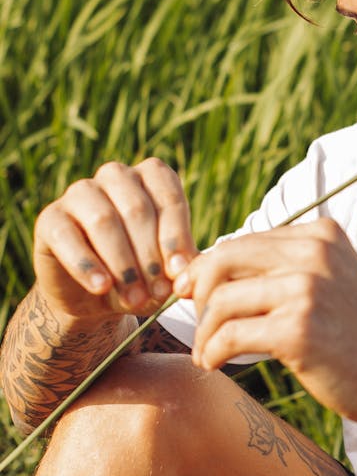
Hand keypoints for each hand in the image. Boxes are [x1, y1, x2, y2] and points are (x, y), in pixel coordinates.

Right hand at [33, 158, 197, 318]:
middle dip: (150, 256)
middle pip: (137, 209)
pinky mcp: (50, 217)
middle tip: (159, 294)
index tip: (180, 273)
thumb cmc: (140, 275)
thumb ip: (181, 267)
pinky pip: (68, 236)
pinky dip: (87, 265)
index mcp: (150, 177)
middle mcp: (116, 176)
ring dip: (123, 264)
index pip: (169, 195)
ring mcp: (80, 192)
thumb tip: (188, 272)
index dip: (176, 236)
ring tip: (135, 299)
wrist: (93, 297)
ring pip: (103, 220)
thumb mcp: (166, 272)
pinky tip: (101, 288)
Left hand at [174, 218, 356, 424]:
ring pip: (221, 300)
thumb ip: (284, 271)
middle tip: (195, 324)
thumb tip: (209, 273)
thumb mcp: (331, 285)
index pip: (243, 242)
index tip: (194, 296)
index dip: (209, 269)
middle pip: (223, 260)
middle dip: (199, 294)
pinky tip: (215, 365)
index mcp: (321, 235)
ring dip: (204, 332)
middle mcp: (314, 253)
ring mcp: (307, 289)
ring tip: (208, 354)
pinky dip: (212, 352)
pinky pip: (230, 335)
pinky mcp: (298, 329)